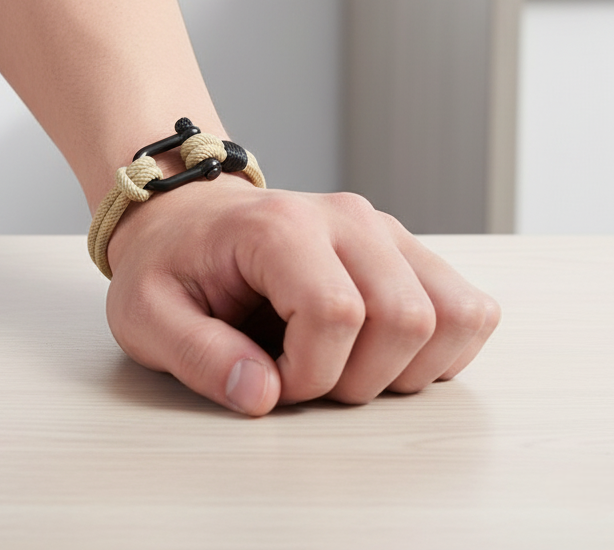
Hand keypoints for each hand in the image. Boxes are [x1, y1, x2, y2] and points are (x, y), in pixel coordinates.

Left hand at [105, 178, 499, 415]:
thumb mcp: (146, 313)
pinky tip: (380, 354)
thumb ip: (197, 355)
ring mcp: (382, 230)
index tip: (268, 379)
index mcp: (278, 227)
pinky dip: (440, 349)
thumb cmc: (170, 264)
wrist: (188, 217)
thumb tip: (262, 395)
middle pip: (407, 317)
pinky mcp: (404, 249)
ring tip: (346, 365)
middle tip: (306, 376)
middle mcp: (345, 218)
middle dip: (361, 379)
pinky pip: (468, 308)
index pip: (336, 314)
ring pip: (453, 313)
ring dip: (409, 368)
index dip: (309, 373)